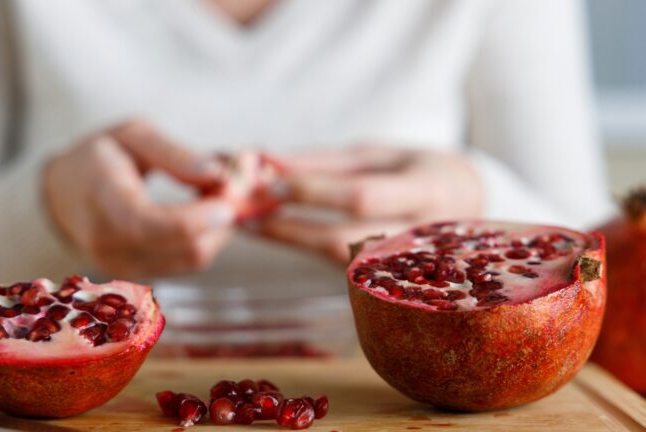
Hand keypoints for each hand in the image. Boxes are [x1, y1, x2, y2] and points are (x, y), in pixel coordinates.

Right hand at [43, 120, 235, 278]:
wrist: (61, 194)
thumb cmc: (99, 156)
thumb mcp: (132, 135)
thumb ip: (174, 153)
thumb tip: (218, 174)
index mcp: (103, 199)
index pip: (152, 224)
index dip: (198, 218)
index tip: (228, 199)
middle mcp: (108, 242)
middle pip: (183, 249)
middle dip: (218, 222)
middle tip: (228, 189)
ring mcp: (120, 266)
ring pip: (191, 260)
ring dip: (215, 232)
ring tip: (211, 198)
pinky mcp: (135, 277)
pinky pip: (184, 265)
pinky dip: (202, 242)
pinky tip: (199, 217)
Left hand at [258, 146, 482, 262]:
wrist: (466, 205)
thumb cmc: (415, 170)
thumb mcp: (378, 155)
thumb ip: (324, 162)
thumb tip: (266, 161)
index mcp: (425, 191)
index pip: (361, 196)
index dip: (312, 191)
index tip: (268, 183)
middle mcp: (419, 235)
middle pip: (343, 239)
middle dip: (288, 226)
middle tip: (245, 213)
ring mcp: (405, 265)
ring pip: (336, 260)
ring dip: (289, 240)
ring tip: (251, 222)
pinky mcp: (387, 280)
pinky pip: (338, 267)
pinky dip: (303, 249)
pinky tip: (277, 232)